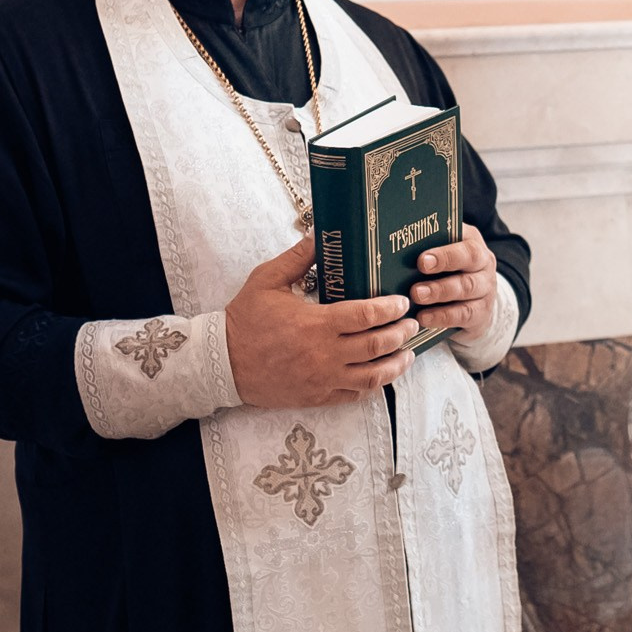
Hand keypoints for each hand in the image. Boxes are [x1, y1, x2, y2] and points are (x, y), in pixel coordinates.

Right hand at [225, 239, 419, 407]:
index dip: (391, 309)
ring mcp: (323, 379)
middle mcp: (324, 355)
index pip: (367, 316)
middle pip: (377, 346)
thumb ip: (297, 258)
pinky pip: (355, 395)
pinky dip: (374, 385)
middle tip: (411, 323)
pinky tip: (382, 373)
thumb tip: (320, 234)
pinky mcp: (318, 397)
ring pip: (373, 376)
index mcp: (316, 324)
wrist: (220, 363)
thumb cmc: (244, 320)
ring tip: (407, 352)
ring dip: (396, 363)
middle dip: (401, 333)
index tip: (402, 302)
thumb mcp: (266, 281)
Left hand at [406, 227, 498, 339]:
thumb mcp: (444, 254)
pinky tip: (423, 318)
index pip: (463, 242)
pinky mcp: (482, 312)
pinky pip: (464, 314)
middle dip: (443, 265)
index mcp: (472, 242)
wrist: (477, 301)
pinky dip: (443, 316)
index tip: (421, 260)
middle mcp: (484, 264)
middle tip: (418, 275)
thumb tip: (398, 245)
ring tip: (417, 296)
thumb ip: (428, 246)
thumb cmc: (451, 271)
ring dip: (440, 292)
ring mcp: (486, 289)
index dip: (444, 252)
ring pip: (466, 288)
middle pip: (468, 260)